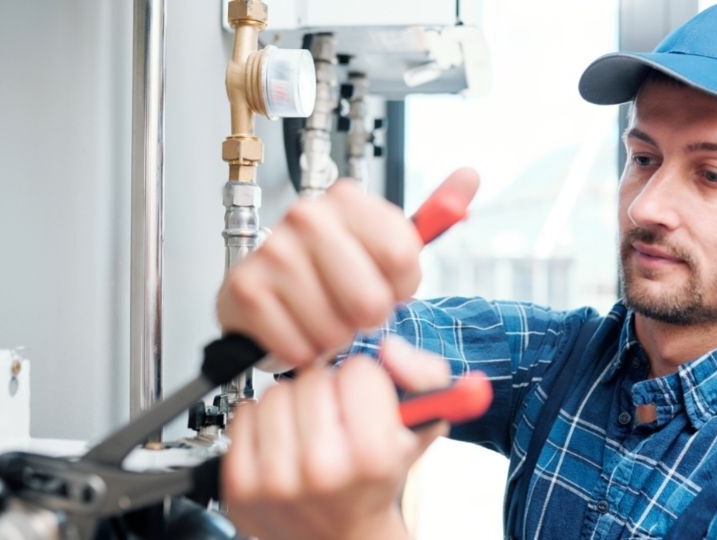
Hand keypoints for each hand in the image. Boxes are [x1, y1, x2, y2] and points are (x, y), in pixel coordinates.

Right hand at [216, 167, 479, 367]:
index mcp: (348, 199)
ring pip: (334, 328)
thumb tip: (471, 176)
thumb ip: (437, 213)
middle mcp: (307, 216)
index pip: (401, 256)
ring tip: (321, 317)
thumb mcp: (392, 245)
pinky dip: (303, 350)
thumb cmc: (337, 274)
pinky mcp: (245, 289)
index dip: (400, 287)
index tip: (386, 284)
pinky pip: (297, 345)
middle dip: (367, 318)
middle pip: (370, 299)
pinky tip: (295, 329)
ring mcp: (273, 251)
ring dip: (333, 337)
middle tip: (350, 307)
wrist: (275, 299)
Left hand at [221, 337, 450, 539]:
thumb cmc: (377, 479)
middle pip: (313, 378)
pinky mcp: (241, 484)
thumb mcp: (421, 428)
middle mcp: (322, 470)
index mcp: (372, 456)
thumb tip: (389, 349)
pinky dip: (262, 422)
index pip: (357, 371)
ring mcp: (276, 480)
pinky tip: (284, 442)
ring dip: (293, 404)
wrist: (341, 537)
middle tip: (337, 420)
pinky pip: (244, 414)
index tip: (366, 404)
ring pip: (276, 393)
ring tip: (310, 431)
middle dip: (328, 391)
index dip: (364, 382)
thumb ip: (424, 375)